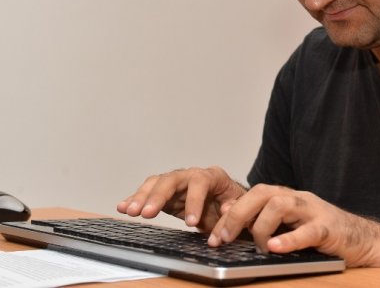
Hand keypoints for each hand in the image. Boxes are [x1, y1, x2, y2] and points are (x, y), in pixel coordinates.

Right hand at [117, 166, 245, 231]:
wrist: (225, 204)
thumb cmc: (231, 203)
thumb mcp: (238, 206)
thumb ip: (232, 209)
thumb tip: (225, 210)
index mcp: (213, 176)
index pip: (201, 182)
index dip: (194, 200)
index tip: (191, 222)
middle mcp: (191, 175)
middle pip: (172, 179)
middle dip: (158, 195)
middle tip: (148, 213)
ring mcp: (176, 183)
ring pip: (156, 183)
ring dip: (142, 197)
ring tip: (131, 211)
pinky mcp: (164, 193)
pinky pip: (148, 192)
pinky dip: (135, 199)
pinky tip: (122, 207)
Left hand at [207, 183, 379, 267]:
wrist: (364, 240)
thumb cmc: (324, 235)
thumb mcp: (291, 227)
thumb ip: (265, 221)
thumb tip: (228, 220)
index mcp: (288, 197)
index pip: (254, 194)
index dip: (232, 210)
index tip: (213, 230)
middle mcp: (299, 199)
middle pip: (263, 193)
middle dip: (238, 214)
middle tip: (222, 238)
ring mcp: (315, 211)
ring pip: (282, 205)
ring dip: (262, 226)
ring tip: (256, 247)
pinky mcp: (329, 228)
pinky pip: (308, 230)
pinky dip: (289, 239)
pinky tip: (275, 247)